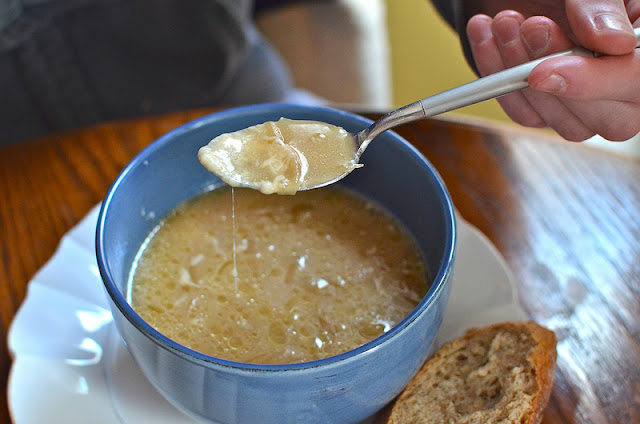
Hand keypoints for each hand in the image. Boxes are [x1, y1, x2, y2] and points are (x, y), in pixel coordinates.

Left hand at [466, 1, 639, 140]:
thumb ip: (601, 7)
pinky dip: (497, 76)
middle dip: (556, 76)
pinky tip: (486, 35)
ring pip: (562, 121)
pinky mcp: (547, 110)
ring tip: (505, 21)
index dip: (595, 82)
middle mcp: (626, 87)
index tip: (544, 72)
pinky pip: (525, 114)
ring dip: (521, 73)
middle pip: (610, 120)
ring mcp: (585, 105)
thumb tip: (612, 43)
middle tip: (530, 27)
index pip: (638, 82)